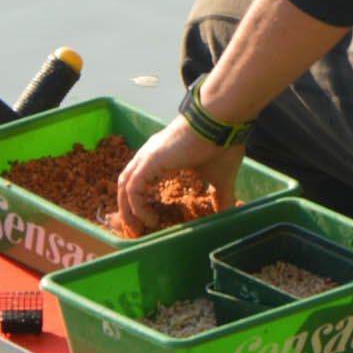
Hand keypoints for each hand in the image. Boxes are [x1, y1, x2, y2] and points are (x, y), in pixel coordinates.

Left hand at [116, 116, 242, 235]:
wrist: (219, 124)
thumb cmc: (220, 145)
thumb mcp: (221, 177)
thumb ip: (221, 196)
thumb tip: (227, 213)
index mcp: (162, 156)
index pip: (141, 178)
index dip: (141, 198)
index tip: (151, 217)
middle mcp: (150, 155)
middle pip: (127, 183)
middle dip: (128, 207)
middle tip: (137, 228)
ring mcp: (147, 157)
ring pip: (125, 186)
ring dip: (128, 209)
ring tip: (138, 228)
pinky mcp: (149, 161)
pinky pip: (133, 189)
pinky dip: (136, 206)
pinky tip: (150, 218)